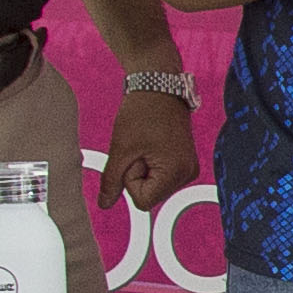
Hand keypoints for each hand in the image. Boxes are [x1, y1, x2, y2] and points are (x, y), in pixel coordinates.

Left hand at [102, 88, 194, 210]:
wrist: (159, 89)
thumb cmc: (142, 113)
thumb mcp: (121, 149)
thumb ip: (111, 181)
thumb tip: (104, 204)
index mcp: (176, 173)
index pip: (142, 201)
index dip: (130, 180)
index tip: (135, 155)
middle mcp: (188, 174)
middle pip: (150, 195)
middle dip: (138, 175)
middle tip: (142, 147)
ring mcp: (188, 168)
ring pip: (154, 186)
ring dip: (144, 169)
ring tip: (148, 144)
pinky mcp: (184, 162)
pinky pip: (160, 176)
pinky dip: (151, 164)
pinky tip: (153, 145)